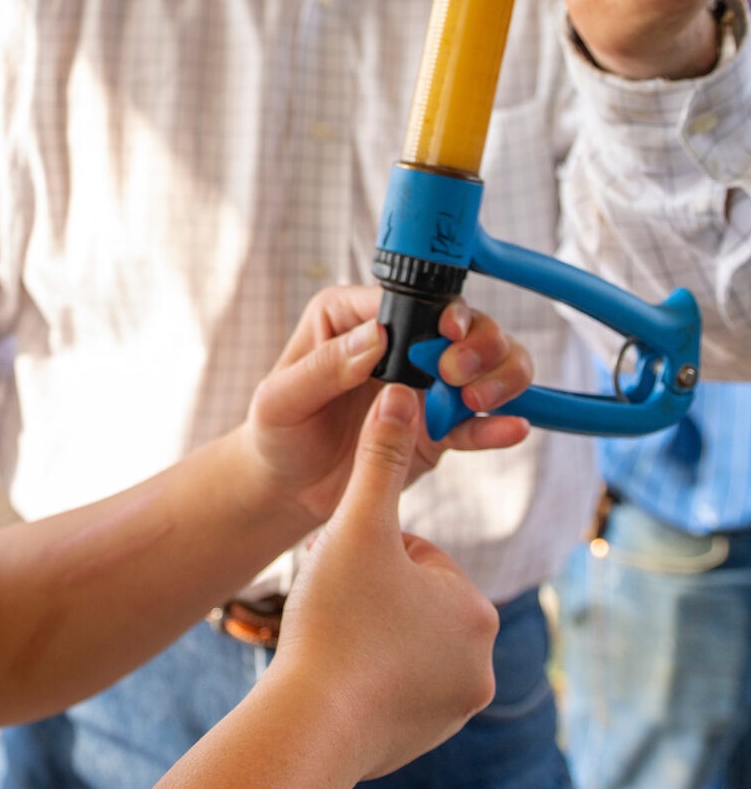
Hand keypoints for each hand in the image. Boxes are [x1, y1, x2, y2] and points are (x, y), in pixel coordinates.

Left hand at [242, 287, 530, 524]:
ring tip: (477, 399)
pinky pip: (477, 422)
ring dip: (498, 374)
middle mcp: (395, 343)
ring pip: (485, 363)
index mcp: (349, 318)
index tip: (446, 334)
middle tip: (458, 371)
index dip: (434, 312)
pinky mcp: (438, 428)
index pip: (404, 299)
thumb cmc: (276, 431)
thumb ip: (325, 368)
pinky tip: (512, 429)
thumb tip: (376, 336)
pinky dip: (498, 424)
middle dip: (477, 340)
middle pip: (461, 323)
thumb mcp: (282, 398)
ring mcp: (423, 385)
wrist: (288, 488)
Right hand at [271, 387, 499, 779]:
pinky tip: (337, 671)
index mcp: (474, 606)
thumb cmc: (337, 620)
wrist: (312, 722)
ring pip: (402, 639)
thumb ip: (381, 459)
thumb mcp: (356, 528)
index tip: (340, 569)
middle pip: (411, 597)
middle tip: (332, 602)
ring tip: (332, 635)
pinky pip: (396, 684)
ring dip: (367, 628)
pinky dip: (368, 673)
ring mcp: (457, 702)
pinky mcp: (429, 735)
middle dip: (370, 591)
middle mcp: (482, 658)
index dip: (368, 551)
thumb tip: (404, 393)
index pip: (416, 553)